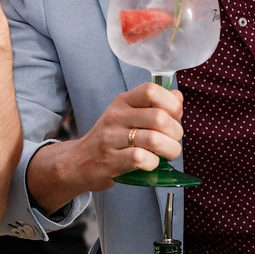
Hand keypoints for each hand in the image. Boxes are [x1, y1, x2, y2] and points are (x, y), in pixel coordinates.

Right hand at [64, 82, 184, 191]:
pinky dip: (153, 163)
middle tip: (173, 141)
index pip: (151, 90)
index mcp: (123, 102)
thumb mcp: (127, 115)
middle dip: (176, 132)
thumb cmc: (109, 139)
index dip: (171, 104)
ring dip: (170, 150)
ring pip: (154, 139)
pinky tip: (151, 163)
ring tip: (168, 154)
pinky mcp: (110, 161)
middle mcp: (116, 116)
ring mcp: (111, 139)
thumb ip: (154, 106)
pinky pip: (141, 158)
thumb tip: (178, 98)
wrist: (76, 163)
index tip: (175, 117)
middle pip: (159, 118)